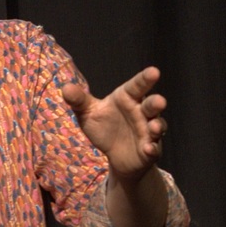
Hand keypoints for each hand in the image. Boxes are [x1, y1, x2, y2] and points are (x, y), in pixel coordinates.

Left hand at [62, 66, 167, 181]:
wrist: (114, 155)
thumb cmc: (104, 127)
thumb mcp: (88, 113)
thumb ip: (79, 100)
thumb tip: (65, 88)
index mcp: (127, 99)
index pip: (137, 86)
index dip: (145, 79)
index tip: (154, 71)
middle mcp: (141, 113)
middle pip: (151, 105)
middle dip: (156, 103)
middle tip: (160, 101)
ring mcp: (148, 132)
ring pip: (157, 126)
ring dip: (157, 126)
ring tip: (154, 127)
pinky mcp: (150, 150)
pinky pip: (153, 149)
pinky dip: (152, 148)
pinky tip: (148, 149)